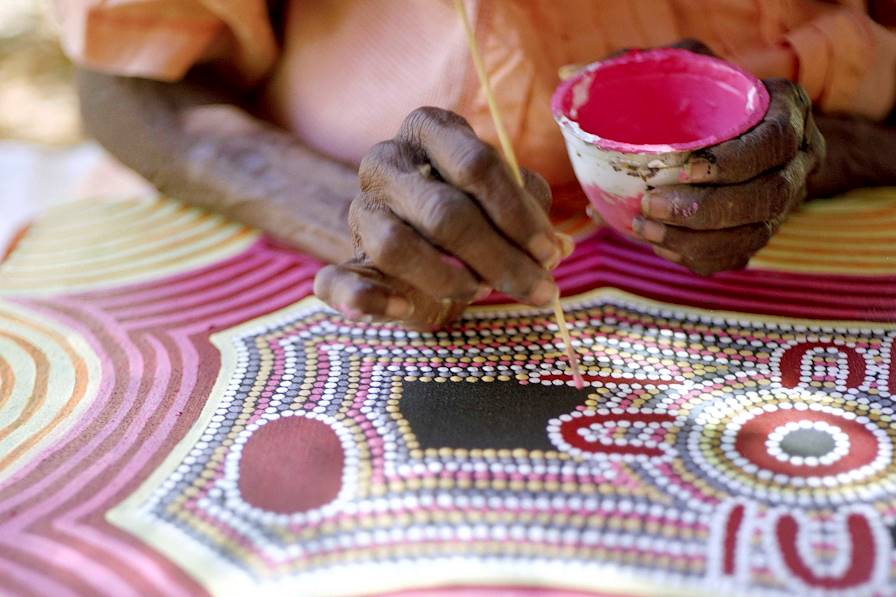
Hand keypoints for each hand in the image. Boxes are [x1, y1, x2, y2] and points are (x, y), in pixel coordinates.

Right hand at [314, 107, 570, 328]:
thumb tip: (557, 248)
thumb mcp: (503, 199)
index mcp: (430, 130)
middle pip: (445, 213)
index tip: (550, 253)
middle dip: (500, 258)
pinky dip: (368, 302)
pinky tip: (404, 309)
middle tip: (536, 288)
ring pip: (396, 246)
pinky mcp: (336, 260)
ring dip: (451, 279)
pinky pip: (336, 283)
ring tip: (480, 291)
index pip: (476, 165)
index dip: (519, 215)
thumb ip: (528, 212)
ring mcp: (359, 210)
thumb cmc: (471, 212)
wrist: (419, 248)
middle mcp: (386, 160)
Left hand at [631, 77, 825, 274]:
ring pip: (753, 234)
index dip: (734, 163)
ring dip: (695, 239)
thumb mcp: (681, 66)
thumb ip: (652, 65)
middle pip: (769, 197)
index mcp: (788, 111)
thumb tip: (591, 75)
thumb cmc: (690, 93)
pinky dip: (696, 256)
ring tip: (645, 229)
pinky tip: (661, 245)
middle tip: (650, 205)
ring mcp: (783, 201)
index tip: (684, 170)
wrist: (702, 133)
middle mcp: (797, 160)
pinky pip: (736, 257)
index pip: (775, 143)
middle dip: (707, 209)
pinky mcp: (759, 231)